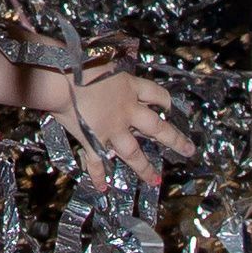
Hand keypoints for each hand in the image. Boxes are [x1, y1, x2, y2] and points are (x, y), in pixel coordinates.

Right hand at [65, 59, 194, 188]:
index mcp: (131, 88)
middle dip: (175, 140)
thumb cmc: (80, 65)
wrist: (63, 79)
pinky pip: (97, 163)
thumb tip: (104, 70)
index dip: (165, 102)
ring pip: (134, 153)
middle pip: (158, 128)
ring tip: (154, 180)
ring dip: (144, 168)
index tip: (170, 108)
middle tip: (188, 151)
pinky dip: (98, 176)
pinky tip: (103, 188)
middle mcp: (128, 111)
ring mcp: (112, 129)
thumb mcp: (104, 64)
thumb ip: (109, 72)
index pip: (157, 95)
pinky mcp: (93, 141)